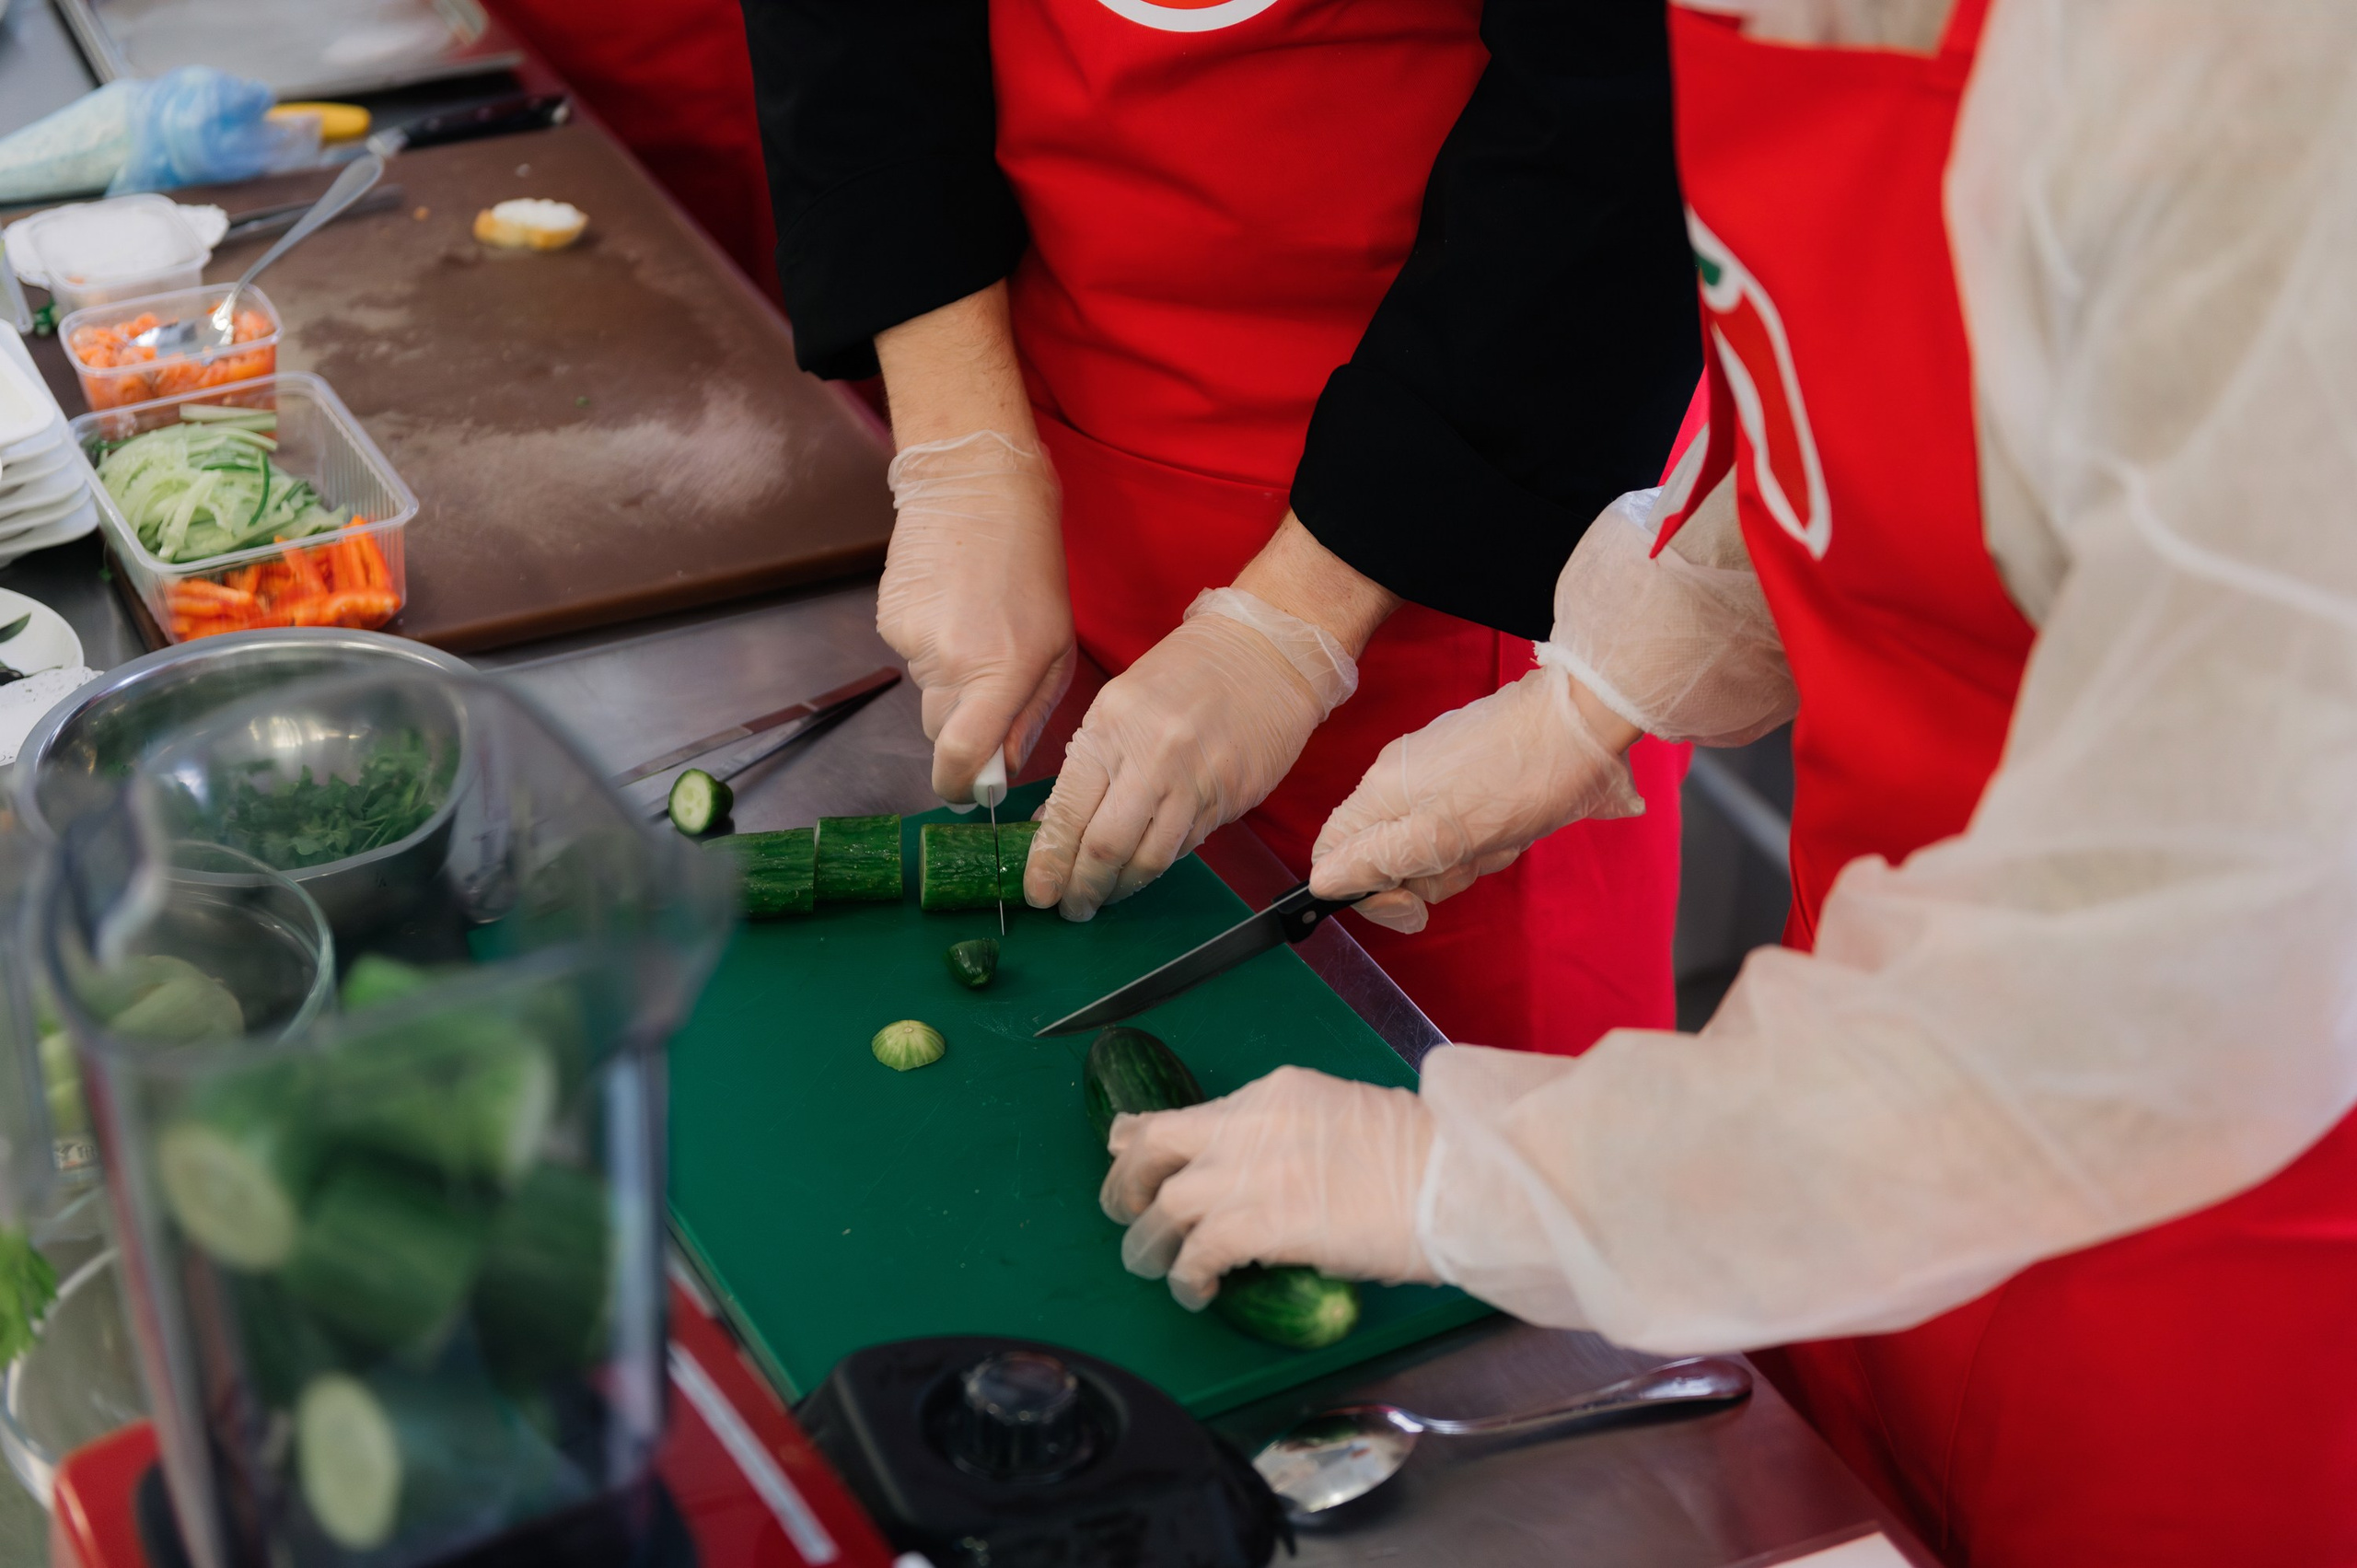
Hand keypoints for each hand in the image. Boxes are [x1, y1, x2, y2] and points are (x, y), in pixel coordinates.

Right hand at [878, 433, 1074, 800]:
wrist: (978, 489)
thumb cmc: (1031, 568)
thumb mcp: (1055, 648)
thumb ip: (1029, 716)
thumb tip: (1002, 768)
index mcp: (1002, 673)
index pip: (962, 755)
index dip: (957, 783)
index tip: (963, 788)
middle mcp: (952, 663)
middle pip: (940, 731)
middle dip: (959, 726)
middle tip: (986, 685)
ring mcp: (913, 640)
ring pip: (925, 693)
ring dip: (947, 677)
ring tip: (974, 624)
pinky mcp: (889, 618)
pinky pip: (909, 655)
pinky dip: (928, 643)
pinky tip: (950, 605)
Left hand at [1025, 589, 1353, 918]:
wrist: (1265, 651)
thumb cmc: (1187, 672)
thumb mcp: (1118, 704)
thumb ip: (1087, 765)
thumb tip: (1053, 823)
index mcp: (1112, 729)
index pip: (1070, 812)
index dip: (1050, 861)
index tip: (1038, 891)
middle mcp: (1152, 758)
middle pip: (1107, 848)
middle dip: (1082, 887)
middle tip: (1071, 907)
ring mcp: (1195, 782)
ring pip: (1150, 859)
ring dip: (1122, 887)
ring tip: (1105, 897)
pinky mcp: (1228, 799)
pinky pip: (1186, 847)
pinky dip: (1158, 863)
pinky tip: (1142, 869)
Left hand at [1101, 1066, 1436, 1308]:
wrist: (1449, 1179)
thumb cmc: (1420, 1160)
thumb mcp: (1343, 1122)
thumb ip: (1291, 1140)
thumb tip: (1270, 1179)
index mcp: (1275, 1093)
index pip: (1192, 1112)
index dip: (1148, 1134)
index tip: (1128, 1148)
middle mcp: (1249, 1124)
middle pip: (1156, 1144)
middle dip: (1129, 1179)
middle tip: (1126, 1210)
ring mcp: (1249, 1173)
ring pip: (1165, 1204)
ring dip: (1151, 1239)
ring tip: (1154, 1264)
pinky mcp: (1258, 1223)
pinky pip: (1197, 1251)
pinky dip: (1187, 1274)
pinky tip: (1196, 1290)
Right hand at [1309, 665, 1642, 933]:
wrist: (1583, 723)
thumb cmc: (1517, 781)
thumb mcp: (1440, 837)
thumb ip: (1376, 861)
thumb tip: (1323, 882)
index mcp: (1380, 793)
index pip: (1334, 853)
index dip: (1365, 891)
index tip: (1410, 904)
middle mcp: (1399, 781)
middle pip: (1387, 858)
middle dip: (1433, 875)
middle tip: (1471, 859)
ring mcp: (1436, 774)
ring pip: (1432, 848)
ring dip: (1469, 857)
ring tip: (1503, 836)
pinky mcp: (1471, 773)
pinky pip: (1464, 827)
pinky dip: (1489, 837)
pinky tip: (1517, 824)